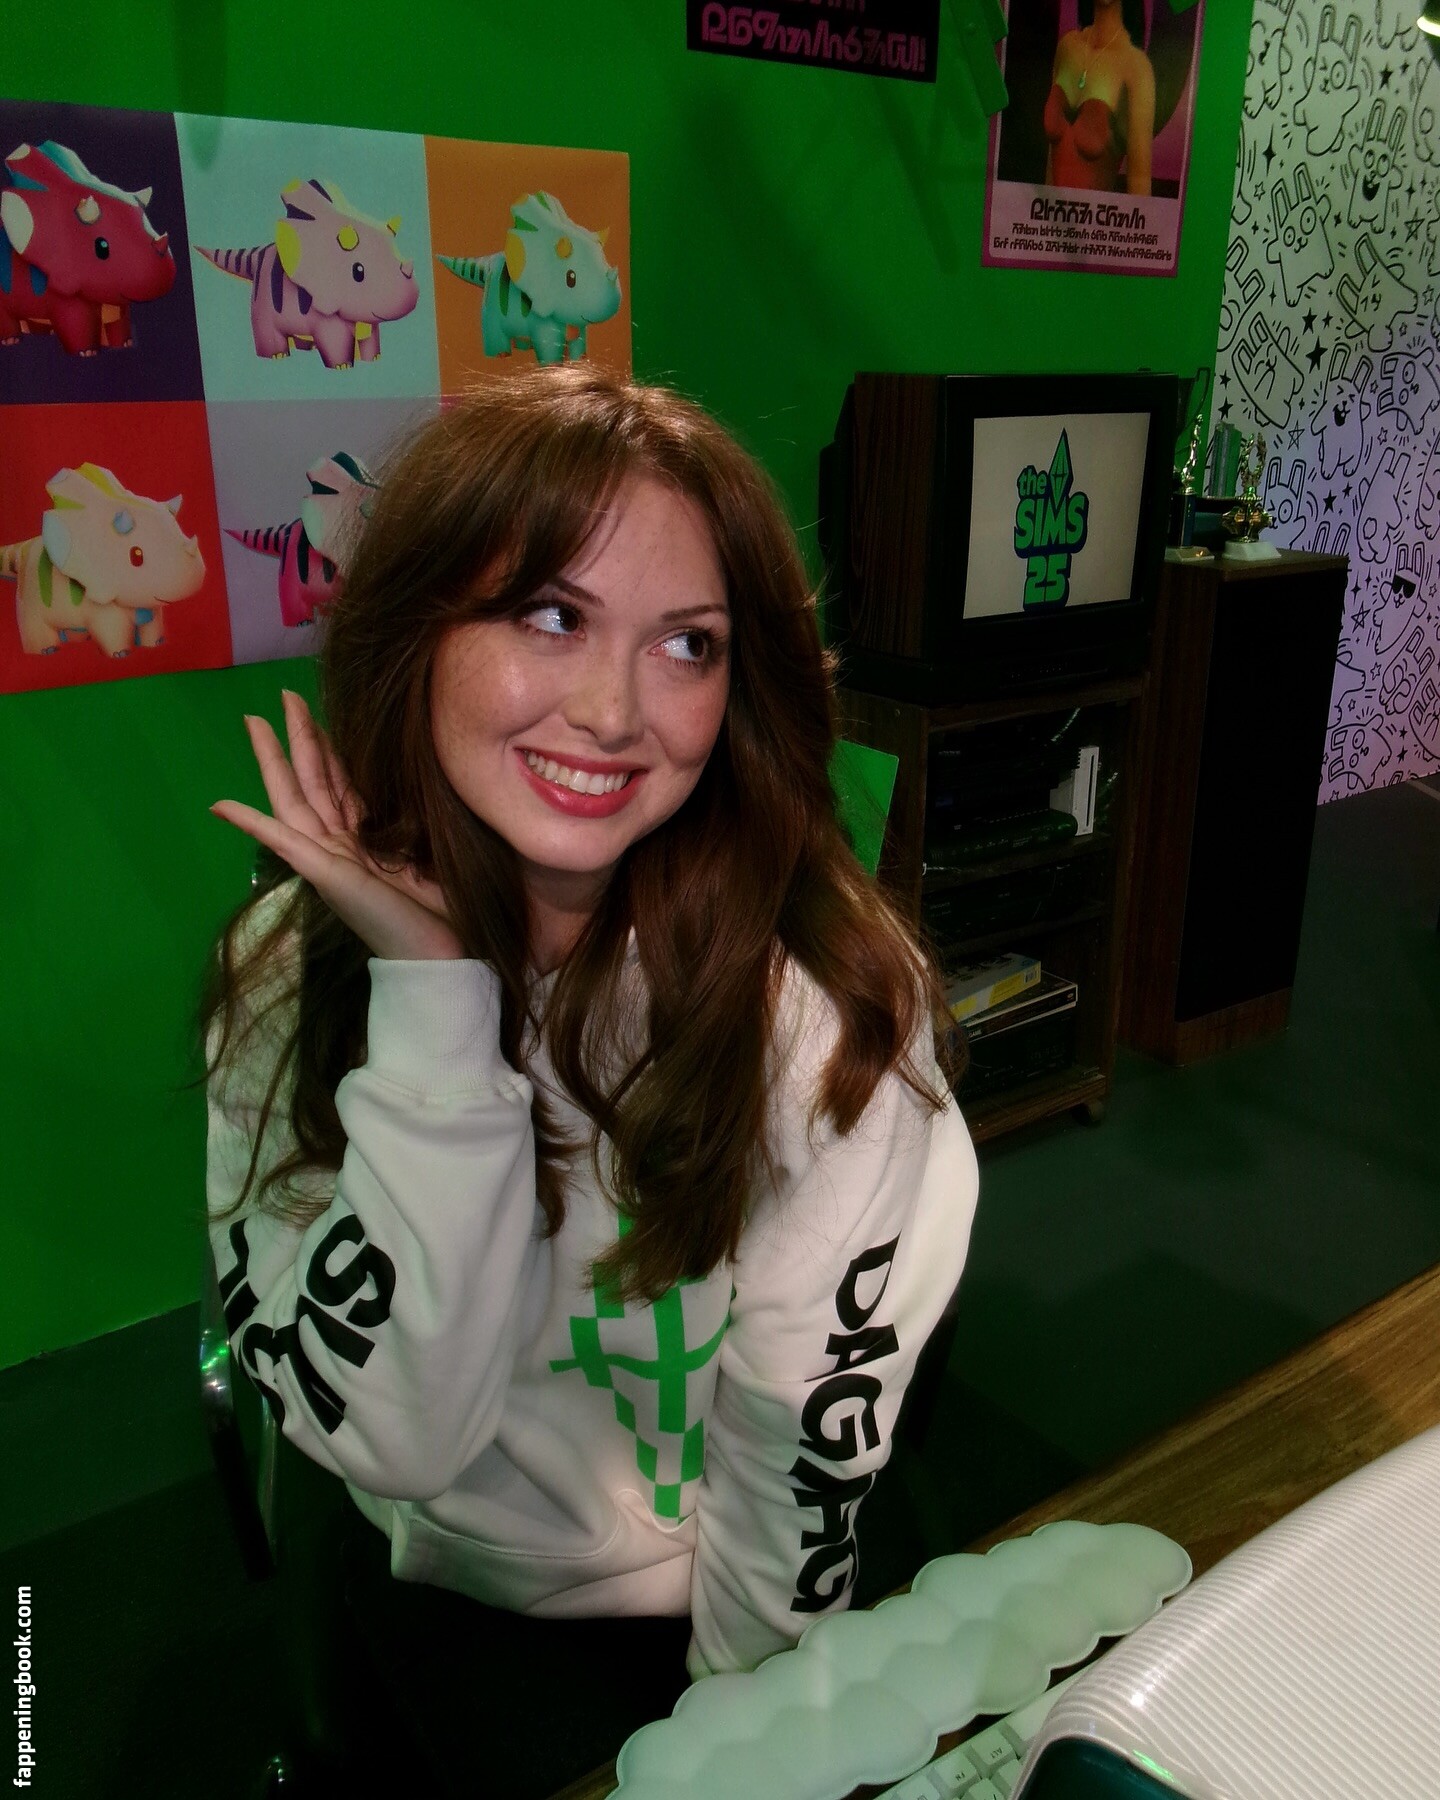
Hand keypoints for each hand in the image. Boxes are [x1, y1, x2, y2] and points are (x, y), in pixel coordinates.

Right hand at [211, 690, 463, 960]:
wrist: (443, 954)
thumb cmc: (445, 909)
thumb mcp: (432, 850)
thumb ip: (414, 821)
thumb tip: (422, 783)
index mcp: (365, 838)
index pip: (340, 781)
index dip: (327, 745)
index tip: (317, 710)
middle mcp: (341, 844)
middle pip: (311, 779)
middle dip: (298, 736)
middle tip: (283, 695)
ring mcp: (328, 858)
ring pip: (293, 797)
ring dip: (273, 760)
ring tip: (254, 723)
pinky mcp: (324, 874)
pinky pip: (282, 841)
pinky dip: (251, 822)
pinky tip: (221, 804)